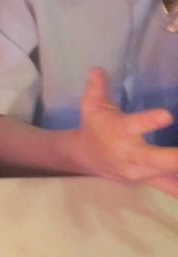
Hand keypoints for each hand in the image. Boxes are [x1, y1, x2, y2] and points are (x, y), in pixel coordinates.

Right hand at [78, 67, 177, 195]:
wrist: (86, 157)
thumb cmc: (94, 126)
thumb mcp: (91, 106)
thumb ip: (97, 89)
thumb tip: (97, 69)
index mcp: (118, 131)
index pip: (134, 125)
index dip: (149, 121)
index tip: (167, 115)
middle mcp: (130, 155)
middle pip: (155, 159)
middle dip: (174, 158)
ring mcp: (140, 171)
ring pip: (167, 174)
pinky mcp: (149, 180)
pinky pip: (169, 186)